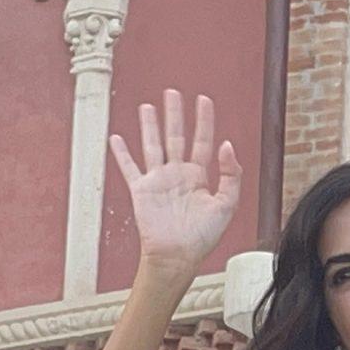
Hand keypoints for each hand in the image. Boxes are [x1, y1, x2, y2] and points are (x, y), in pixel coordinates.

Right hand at [110, 90, 242, 275]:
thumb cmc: (202, 238)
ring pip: (153, 146)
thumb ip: (231, 175)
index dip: (204, 120)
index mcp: (199, 177)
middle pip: (176, 137)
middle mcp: (178, 175)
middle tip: (173, 92)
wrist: (177, 257)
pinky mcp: (141, 191)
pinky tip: (117, 138)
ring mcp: (158, 181)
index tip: (204, 100)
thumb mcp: (227, 205)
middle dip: (175, 114)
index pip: (202, 141)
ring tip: (148, 107)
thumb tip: (226, 145)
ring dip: (150, 126)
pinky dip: (122, 154)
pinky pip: (130, 168)